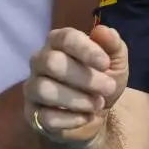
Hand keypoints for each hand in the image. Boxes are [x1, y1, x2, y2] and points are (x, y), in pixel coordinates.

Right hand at [23, 25, 128, 143]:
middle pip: (51, 62)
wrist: (98, 113)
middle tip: (108, 87)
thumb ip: (113, 45)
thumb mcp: (117, 62)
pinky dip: (71, 119)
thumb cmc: (104, 79)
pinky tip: (86, 117)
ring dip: (76, 99)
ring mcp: (32, 87)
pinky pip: (44, 116)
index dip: (86, 50)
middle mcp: (40, 61)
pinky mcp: (31, 113)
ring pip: (43, 89)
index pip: (65, 38)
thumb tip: (103, 30)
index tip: (106, 64)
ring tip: (97, 104)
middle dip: (84, 77)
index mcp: (60, 42)